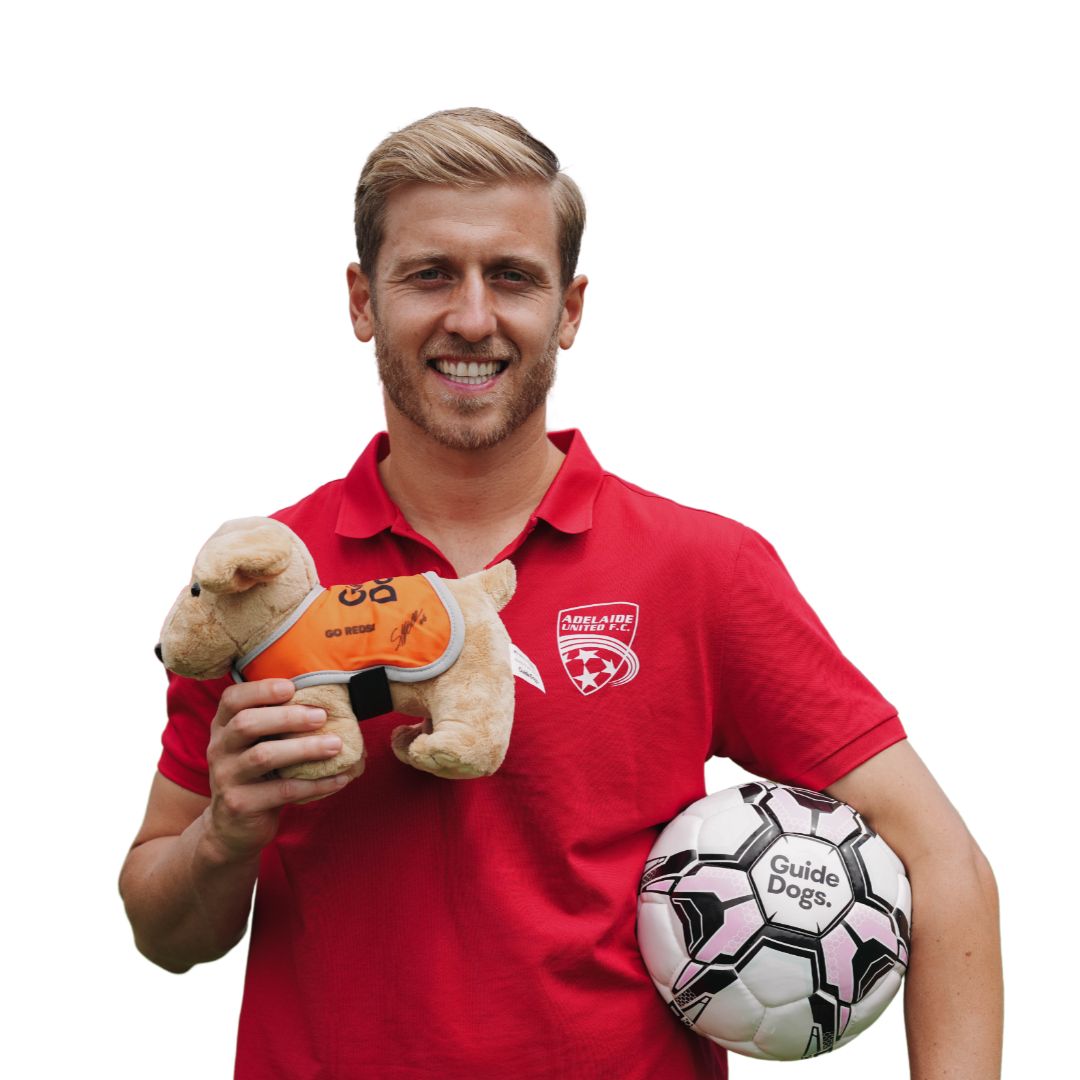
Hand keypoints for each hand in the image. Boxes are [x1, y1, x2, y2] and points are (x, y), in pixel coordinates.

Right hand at [203, 679, 352, 862]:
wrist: (232, 827)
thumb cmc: (256, 775)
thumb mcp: (256, 745)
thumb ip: (276, 724)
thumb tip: (328, 704)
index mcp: (223, 727)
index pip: (232, 699)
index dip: (260, 690)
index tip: (292, 687)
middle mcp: (219, 749)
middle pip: (246, 724)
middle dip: (287, 717)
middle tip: (321, 716)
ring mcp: (226, 778)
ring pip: (263, 756)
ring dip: (304, 748)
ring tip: (335, 745)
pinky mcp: (240, 805)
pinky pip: (282, 791)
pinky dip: (315, 784)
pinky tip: (339, 778)